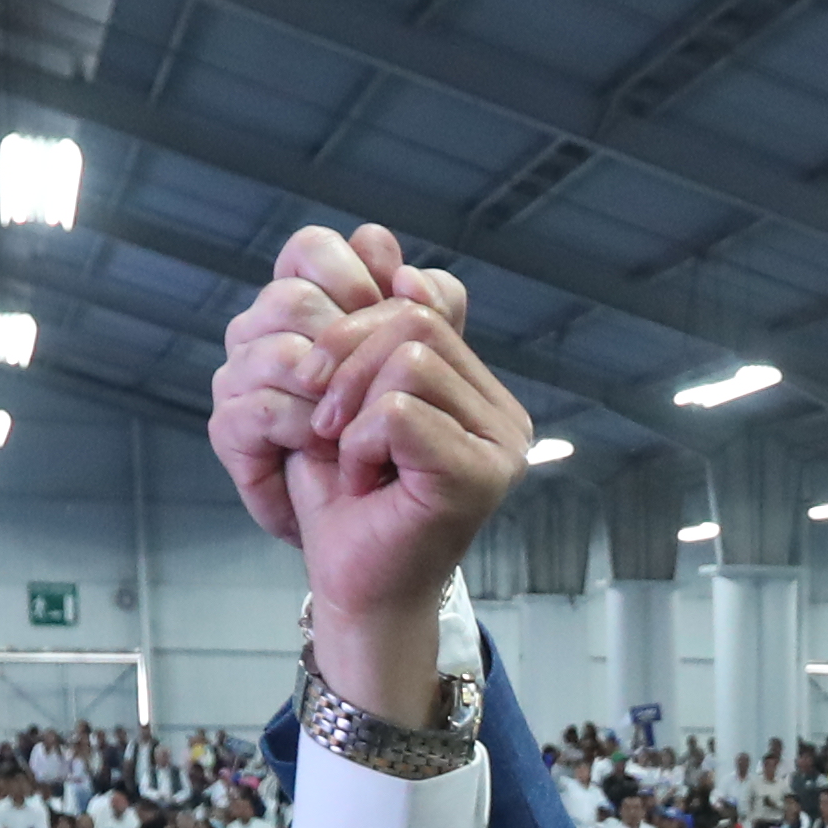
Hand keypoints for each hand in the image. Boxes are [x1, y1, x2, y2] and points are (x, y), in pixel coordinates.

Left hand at [211, 224, 529, 721]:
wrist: (352, 587)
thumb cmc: (346, 501)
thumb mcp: (346, 396)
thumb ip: (367, 327)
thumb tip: (378, 240)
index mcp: (480, 390)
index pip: (419, 303)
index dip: (354, 332)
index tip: (328, 390)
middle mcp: (505, 414)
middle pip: (413, 320)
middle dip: (344, 360)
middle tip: (323, 422)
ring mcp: (502, 446)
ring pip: (409, 359)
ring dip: (353, 411)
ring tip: (351, 458)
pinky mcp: (481, 476)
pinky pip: (399, 411)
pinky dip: (361, 444)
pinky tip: (366, 483)